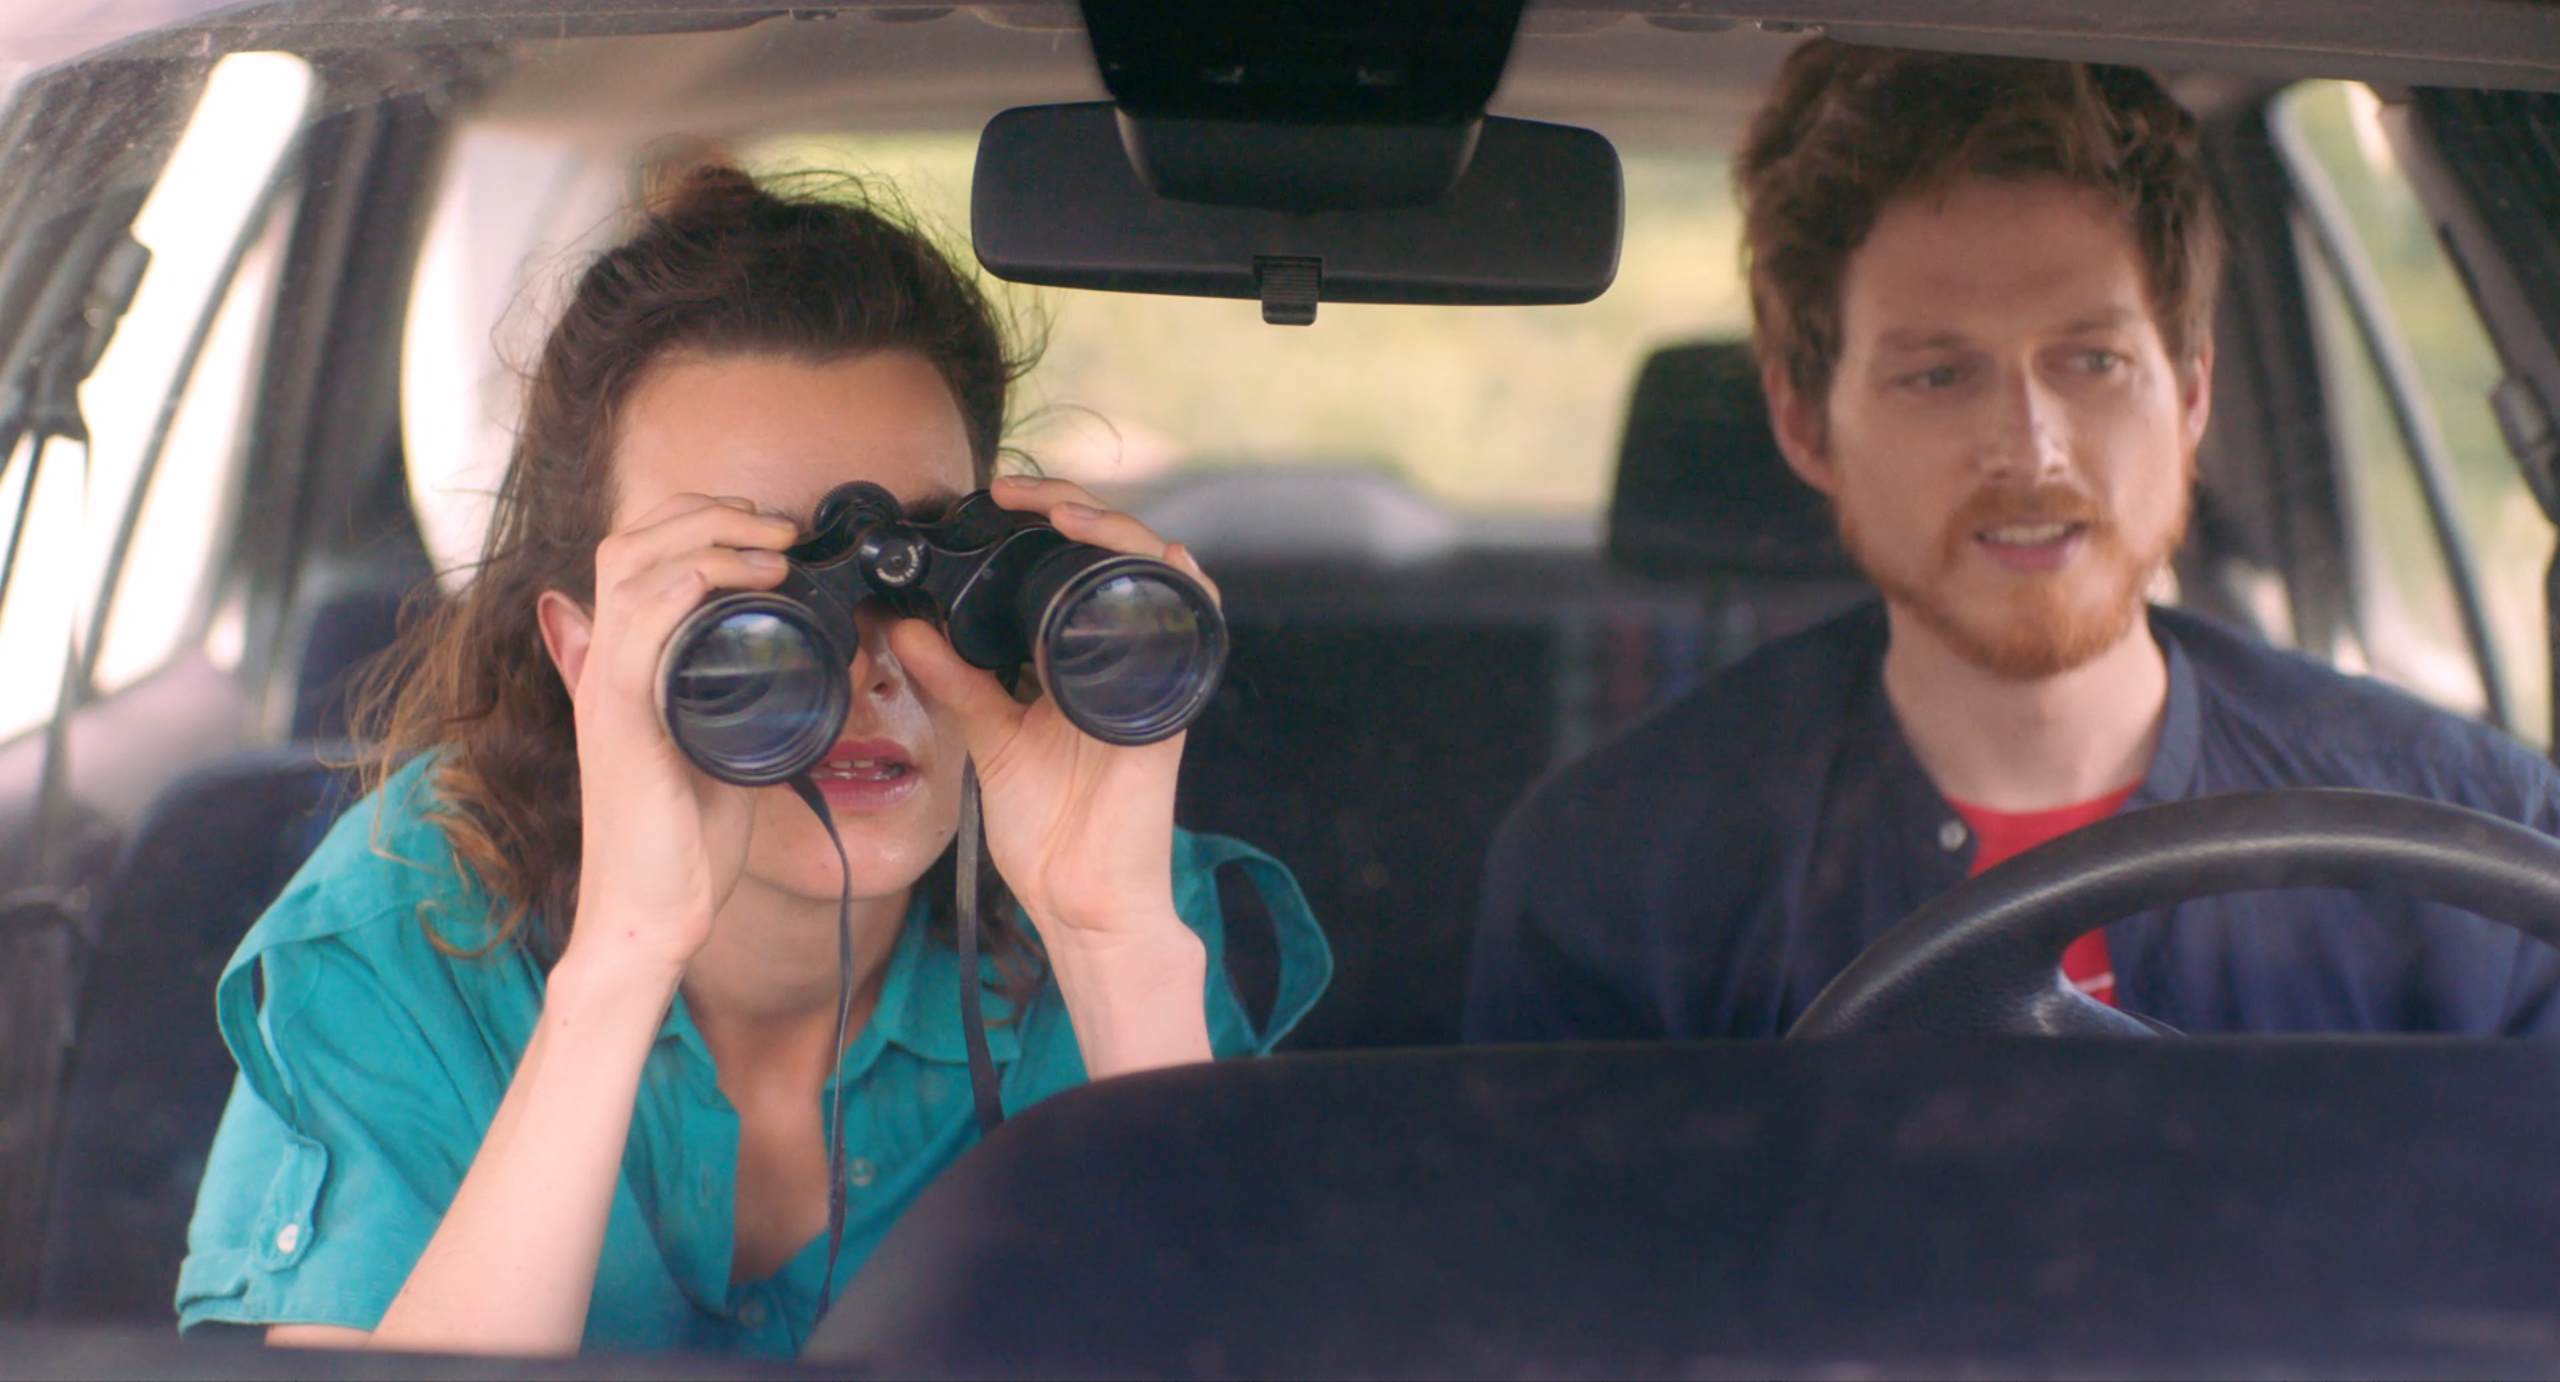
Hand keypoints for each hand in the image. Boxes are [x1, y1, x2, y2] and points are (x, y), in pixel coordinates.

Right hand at [542, 492, 801, 981]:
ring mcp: (607, 694)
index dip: (694, 522)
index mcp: (622, 667)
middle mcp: (603, 668)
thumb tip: (754, 667)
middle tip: (776, 527)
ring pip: (630, 573)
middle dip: (706, 515)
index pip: (635, 555)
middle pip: (629, 544)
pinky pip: (631, 637)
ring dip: (705, 542)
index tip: (765, 531)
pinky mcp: (620, 727)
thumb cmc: (683, 843)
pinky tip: (711, 578)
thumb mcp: (712, 750)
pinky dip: (672, 594)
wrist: (653, 915)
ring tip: (771, 548)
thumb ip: (721, 703)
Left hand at [886, 475, 1217, 953]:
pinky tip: (1158, 556)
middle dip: (1070, 506)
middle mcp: (1117, 654)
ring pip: (1156, 570)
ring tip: (1067, 514)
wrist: (1083, 897)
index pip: (1070, 563)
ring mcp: (1149, 672)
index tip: (994, 500)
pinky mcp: (1168, 701)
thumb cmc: (1050, 829)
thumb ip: (952, 680)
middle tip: (1017, 494)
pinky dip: (1181, 581)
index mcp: (1072, 657)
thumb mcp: (988, 737)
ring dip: (1118, 529)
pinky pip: (1194, 622)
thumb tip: (902, 625)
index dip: (1043, 519)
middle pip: (1113, 551)